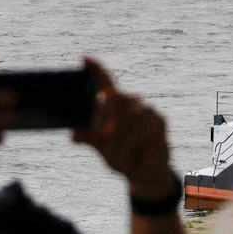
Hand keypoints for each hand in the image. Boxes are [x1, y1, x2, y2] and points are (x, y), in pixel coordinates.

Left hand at [74, 59, 174, 200]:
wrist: (144, 176)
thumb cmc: (121, 156)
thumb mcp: (101, 147)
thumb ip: (89, 138)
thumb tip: (73, 134)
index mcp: (115, 105)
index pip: (106, 82)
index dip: (96, 68)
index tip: (83, 58)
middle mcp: (130, 102)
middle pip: (114, 97)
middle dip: (102, 115)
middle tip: (97, 132)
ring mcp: (146, 110)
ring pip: (126, 118)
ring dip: (116, 140)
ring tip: (112, 157)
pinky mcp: (158, 122)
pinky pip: (139, 130)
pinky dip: (127, 146)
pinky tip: (124, 157)